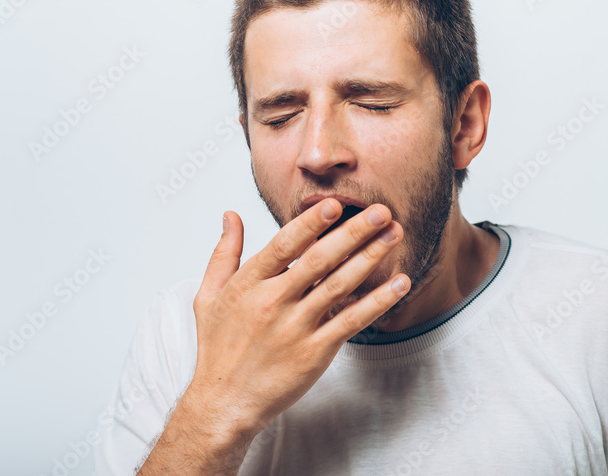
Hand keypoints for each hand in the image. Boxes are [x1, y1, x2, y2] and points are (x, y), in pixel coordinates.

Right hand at [186, 199, 409, 438]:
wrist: (223, 404)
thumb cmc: (217, 349)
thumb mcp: (208, 296)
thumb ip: (224, 253)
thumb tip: (231, 215)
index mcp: (249, 285)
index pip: (283, 245)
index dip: (310, 223)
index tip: (336, 204)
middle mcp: (272, 303)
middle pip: (319, 260)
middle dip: (353, 232)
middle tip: (381, 211)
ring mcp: (295, 329)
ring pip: (339, 286)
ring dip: (371, 257)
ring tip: (394, 235)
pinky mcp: (314, 353)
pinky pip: (351, 322)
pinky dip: (377, 301)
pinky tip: (398, 284)